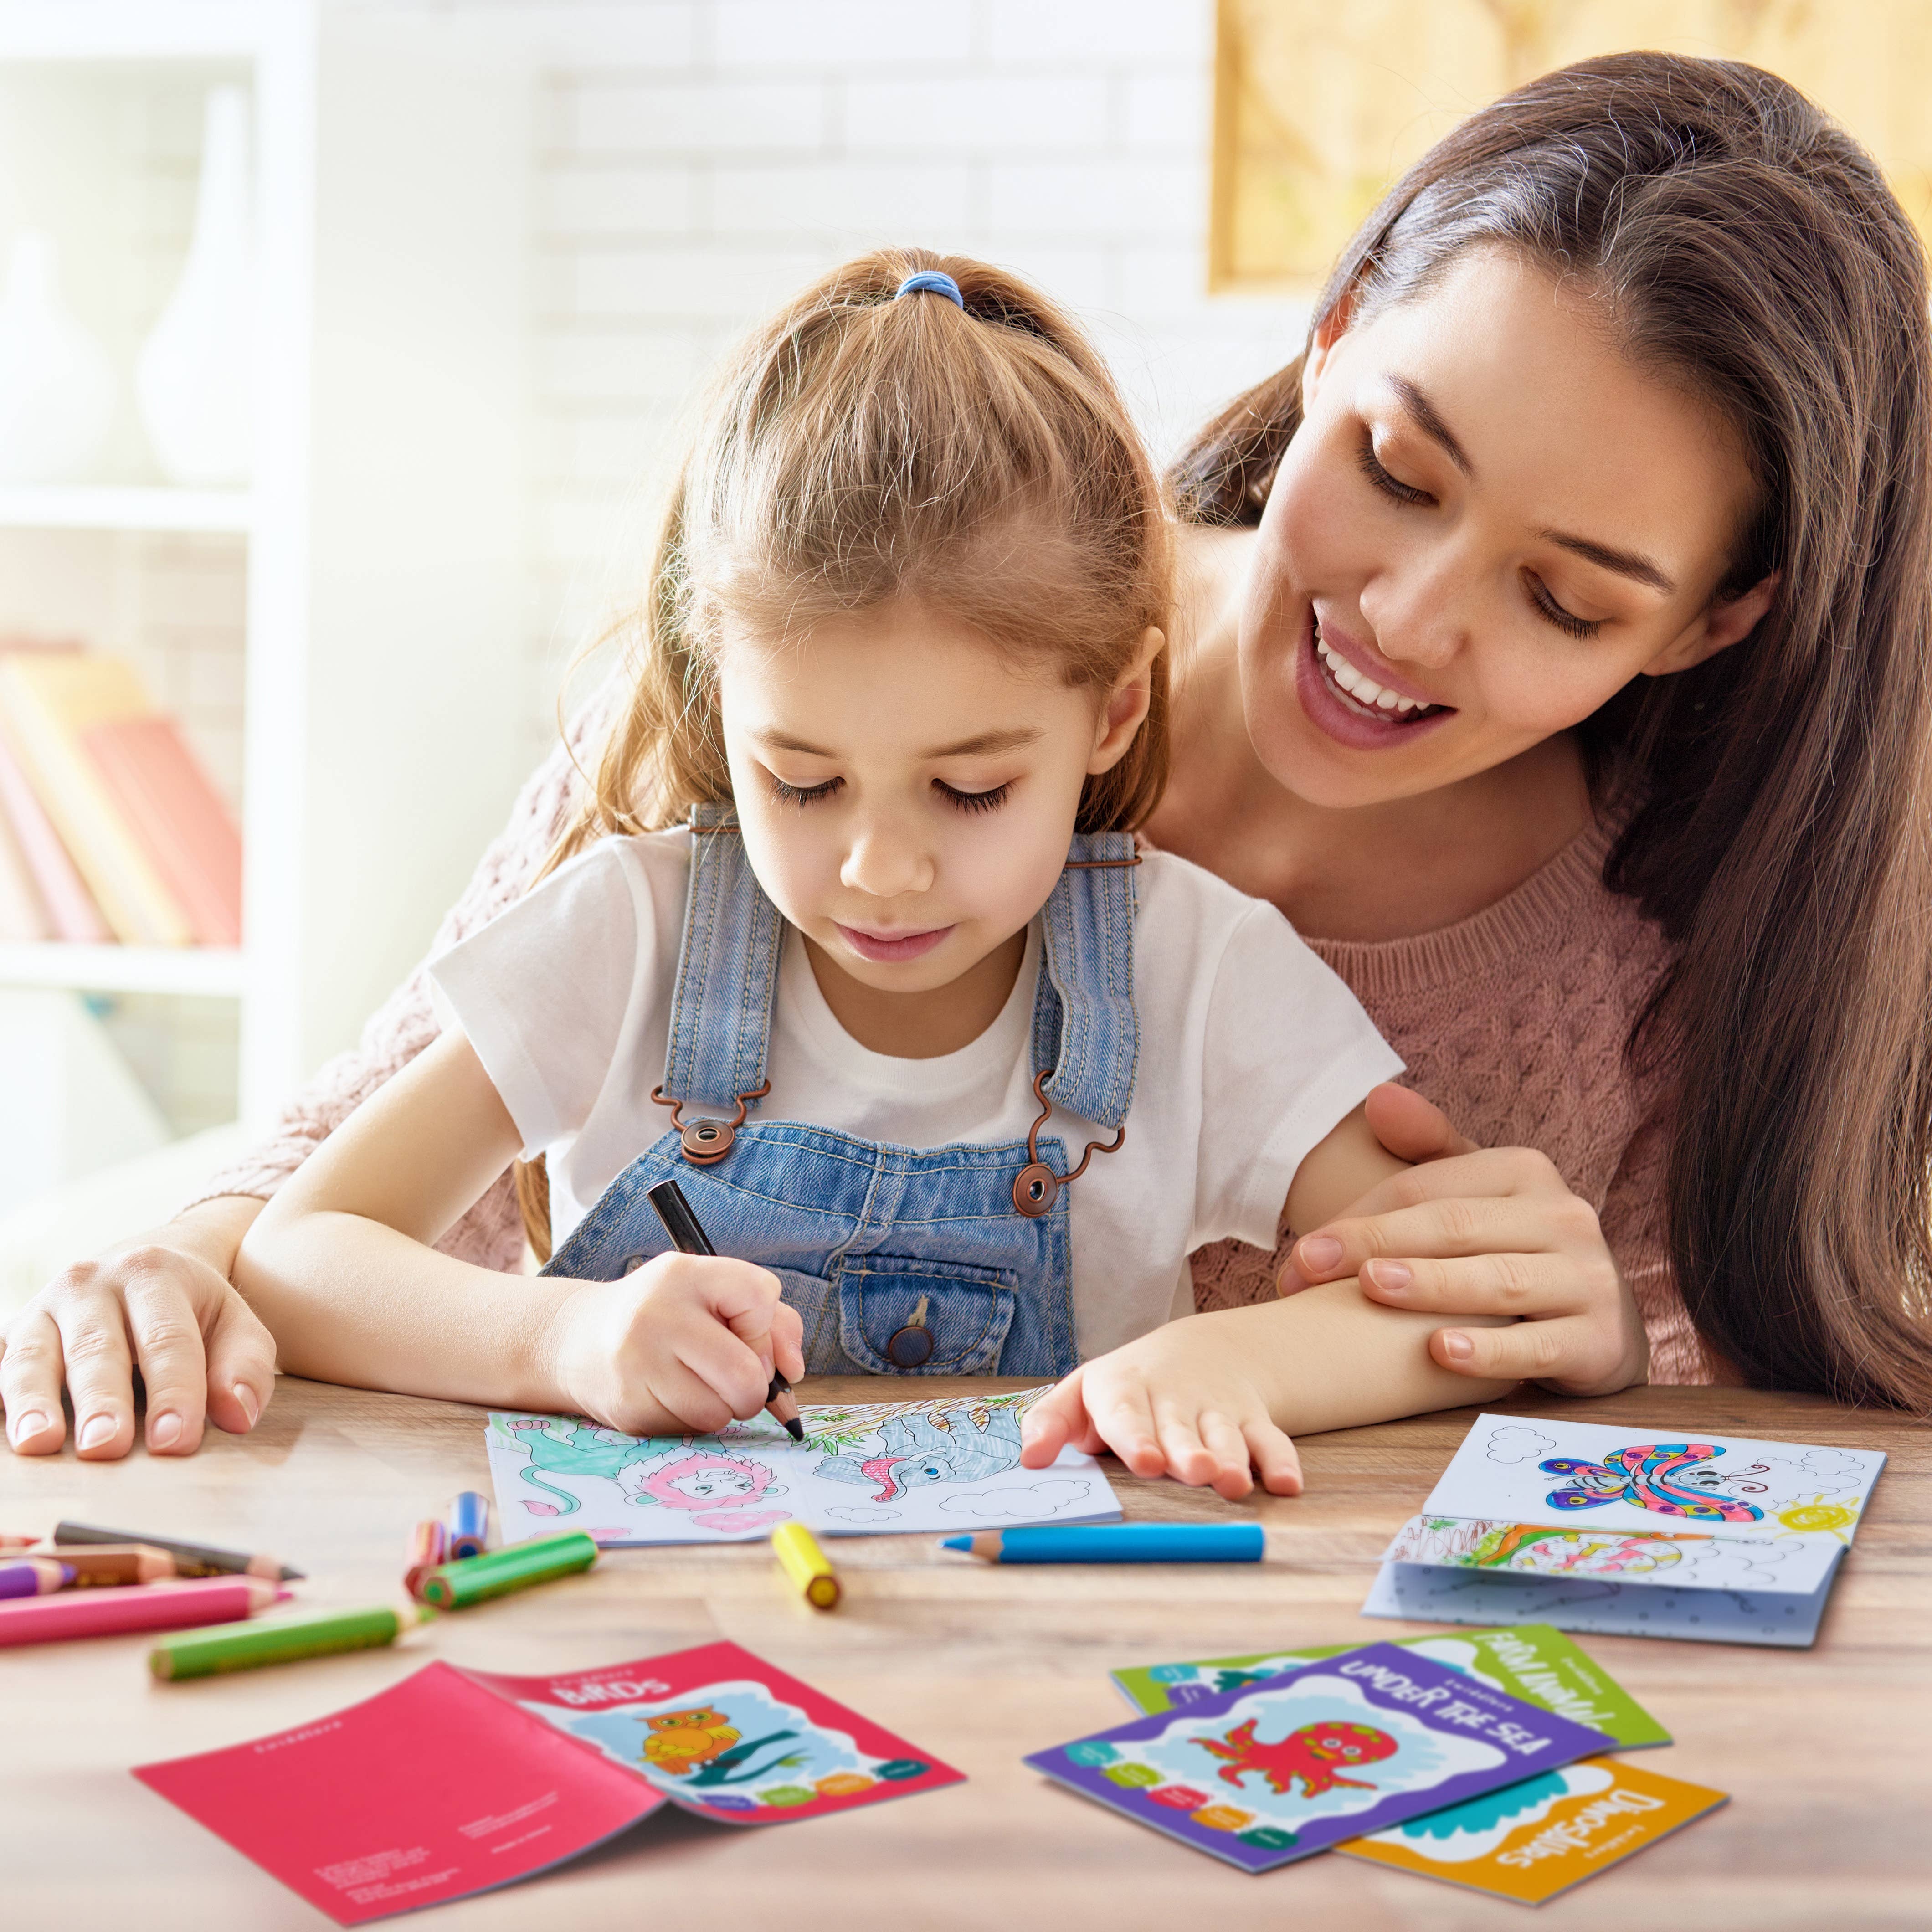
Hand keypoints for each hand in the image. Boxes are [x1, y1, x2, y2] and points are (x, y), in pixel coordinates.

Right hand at [0, 1197, 277, 1458]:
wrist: (142, 1267)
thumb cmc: (193, 1312)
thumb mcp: (234, 1325)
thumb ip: (243, 1368)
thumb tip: (237, 1416)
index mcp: (153, 1274)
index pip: (166, 1339)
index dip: (174, 1391)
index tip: (175, 1441)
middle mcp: (90, 1283)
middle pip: (96, 1348)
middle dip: (101, 1400)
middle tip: (106, 1447)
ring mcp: (42, 1308)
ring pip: (31, 1357)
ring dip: (33, 1402)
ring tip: (39, 1444)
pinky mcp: (9, 1334)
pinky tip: (3, 1430)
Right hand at [550, 1253, 805, 1436]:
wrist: (578, 1341)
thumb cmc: (666, 1317)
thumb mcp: (713, 1295)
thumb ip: (772, 1322)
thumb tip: (793, 1372)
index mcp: (685, 1274)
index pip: (759, 1297)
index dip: (766, 1327)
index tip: (745, 1333)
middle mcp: (657, 1314)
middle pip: (745, 1374)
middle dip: (754, 1386)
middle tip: (734, 1377)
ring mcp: (637, 1363)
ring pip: (720, 1411)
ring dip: (724, 1407)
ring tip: (698, 1384)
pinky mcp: (627, 1407)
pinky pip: (691, 1430)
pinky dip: (694, 1420)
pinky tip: (670, 1397)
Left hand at [1019, 1318, 1302, 1501]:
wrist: (1195, 1355)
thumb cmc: (1123, 1390)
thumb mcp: (1080, 1397)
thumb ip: (1050, 1424)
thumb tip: (1028, 1462)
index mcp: (1125, 1390)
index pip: (1128, 1413)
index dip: (1136, 1436)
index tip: (1144, 1461)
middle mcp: (1174, 1400)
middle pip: (1182, 1428)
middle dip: (1188, 1451)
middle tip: (1195, 1472)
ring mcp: (1216, 1410)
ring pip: (1227, 1435)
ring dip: (1234, 1459)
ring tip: (1233, 1483)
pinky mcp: (1251, 1421)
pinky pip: (1272, 1440)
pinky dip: (1281, 1462)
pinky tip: (1286, 1486)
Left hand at [1278, 1084, 1648, 1396]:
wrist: (1600, 1324)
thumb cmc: (1515, 1251)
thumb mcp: (1479, 1194)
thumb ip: (1429, 1147)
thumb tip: (1377, 1098)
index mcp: (1525, 1171)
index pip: (1425, 1188)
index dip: (1358, 1217)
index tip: (1299, 1255)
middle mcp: (1565, 1217)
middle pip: (1454, 1228)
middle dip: (1374, 1246)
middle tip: (1306, 1270)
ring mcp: (1588, 1279)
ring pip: (1497, 1282)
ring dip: (1431, 1285)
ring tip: (1372, 1288)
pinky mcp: (1599, 1342)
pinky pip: (1538, 1346)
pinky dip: (1490, 1351)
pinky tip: (1441, 1352)